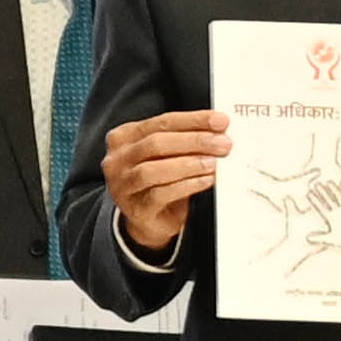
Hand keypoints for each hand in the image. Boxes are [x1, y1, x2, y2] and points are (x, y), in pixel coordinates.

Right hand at [96, 111, 227, 254]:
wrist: (148, 220)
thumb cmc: (160, 180)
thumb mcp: (166, 154)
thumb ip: (184, 139)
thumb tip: (218, 129)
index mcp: (124, 137)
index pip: (162, 122)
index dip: (193, 120)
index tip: (220, 121)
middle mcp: (118, 160)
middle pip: (156, 143)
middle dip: (194, 141)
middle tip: (223, 143)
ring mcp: (123, 185)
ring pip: (154, 170)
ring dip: (189, 164)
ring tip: (214, 163)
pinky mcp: (135, 209)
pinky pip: (161, 194)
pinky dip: (187, 185)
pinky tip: (205, 180)